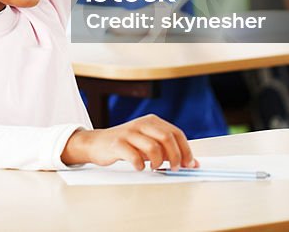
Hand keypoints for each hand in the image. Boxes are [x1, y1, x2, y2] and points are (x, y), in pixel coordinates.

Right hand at [61, 114, 196, 169]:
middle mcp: (141, 124)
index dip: (186, 150)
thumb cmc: (126, 145)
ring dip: (158, 162)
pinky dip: (140, 165)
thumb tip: (192, 163)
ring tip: (154, 168)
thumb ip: (168, 151)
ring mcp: (129, 132)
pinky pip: (134, 156)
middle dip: (175, 156)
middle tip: (174, 168)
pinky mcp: (117, 143)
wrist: (96, 143)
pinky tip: (139, 167)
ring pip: (153, 147)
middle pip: (167, 138)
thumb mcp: (148, 144)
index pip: (176, 133)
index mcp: (152, 121)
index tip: (189, 163)